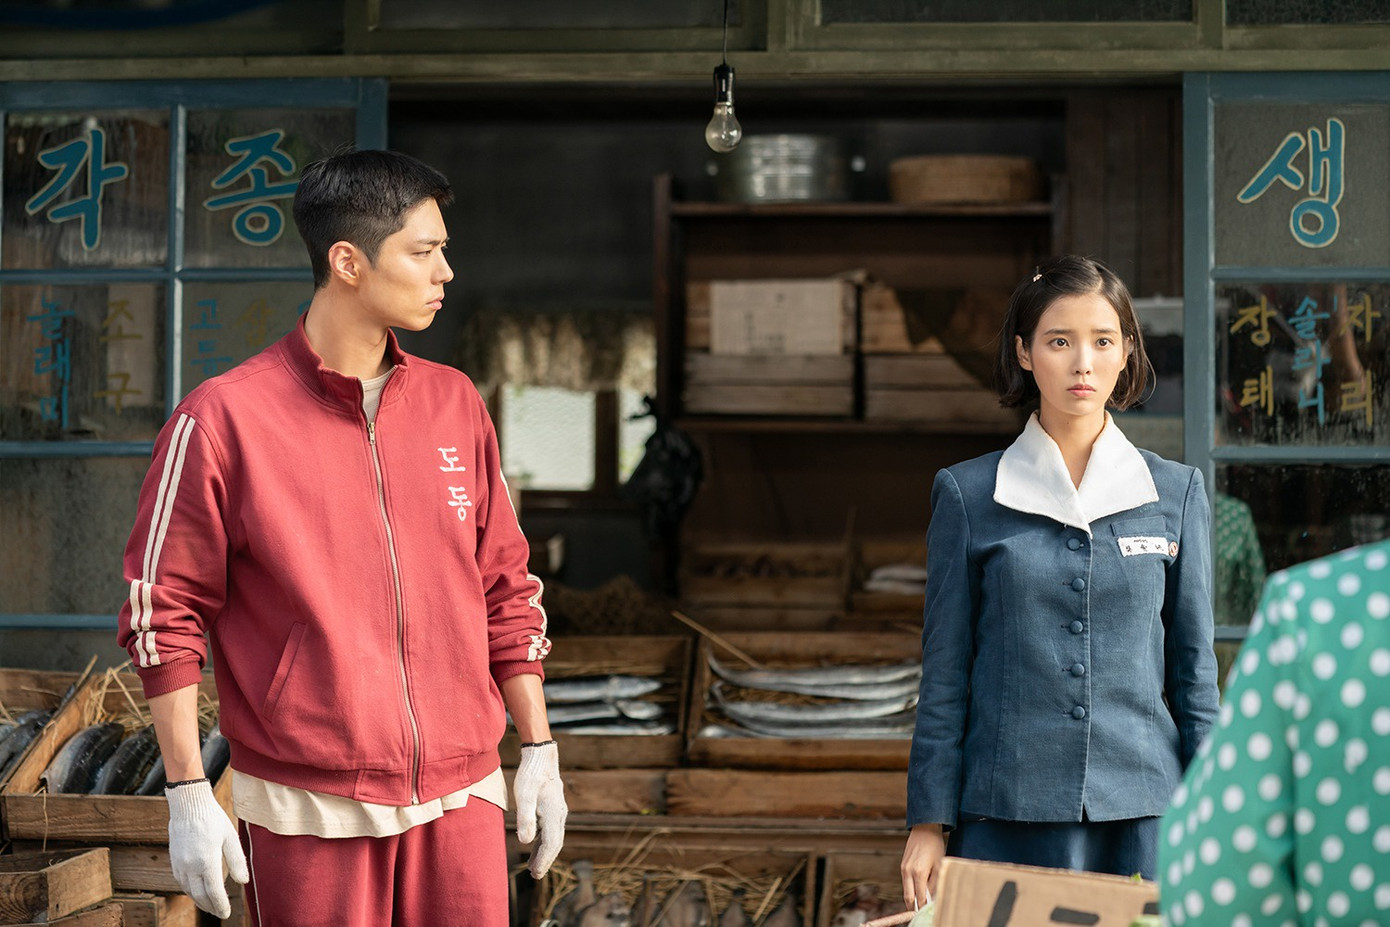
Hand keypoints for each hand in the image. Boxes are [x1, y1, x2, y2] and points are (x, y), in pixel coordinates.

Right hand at [166, 780, 248, 917]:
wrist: (188, 806)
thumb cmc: (212, 819)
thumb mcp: (230, 837)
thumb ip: (237, 861)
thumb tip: (243, 881)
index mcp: (207, 861)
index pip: (214, 892)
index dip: (220, 905)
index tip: (226, 914)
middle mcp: (191, 866)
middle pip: (200, 895)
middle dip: (211, 907)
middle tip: (220, 913)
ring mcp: (180, 865)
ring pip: (189, 891)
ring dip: (199, 901)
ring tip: (210, 906)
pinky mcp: (173, 861)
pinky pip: (181, 883)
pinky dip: (190, 891)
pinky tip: (197, 892)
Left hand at [513, 741, 566, 877]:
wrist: (541, 756)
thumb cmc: (531, 775)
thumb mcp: (524, 796)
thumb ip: (526, 818)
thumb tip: (525, 842)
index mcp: (553, 813)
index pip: (551, 843)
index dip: (544, 860)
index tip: (536, 873)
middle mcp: (559, 814)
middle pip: (555, 843)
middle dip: (546, 860)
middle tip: (535, 875)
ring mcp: (557, 810)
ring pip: (554, 837)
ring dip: (544, 852)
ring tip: (534, 866)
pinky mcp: (553, 807)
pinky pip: (550, 829)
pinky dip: (543, 841)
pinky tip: (534, 846)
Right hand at [901, 822, 946, 909]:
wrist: (924, 829)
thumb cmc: (934, 846)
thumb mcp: (939, 865)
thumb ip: (935, 883)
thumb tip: (932, 896)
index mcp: (919, 872)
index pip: (920, 897)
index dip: (923, 906)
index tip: (926, 912)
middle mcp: (908, 872)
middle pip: (908, 897)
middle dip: (913, 907)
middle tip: (919, 913)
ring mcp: (903, 868)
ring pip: (905, 890)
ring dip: (911, 898)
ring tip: (919, 904)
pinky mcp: (902, 865)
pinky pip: (905, 882)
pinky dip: (910, 888)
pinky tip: (917, 890)